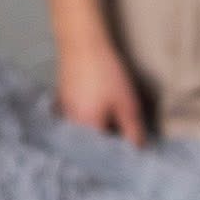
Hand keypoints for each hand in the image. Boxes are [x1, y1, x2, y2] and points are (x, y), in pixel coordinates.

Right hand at [48, 0, 146, 145]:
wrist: (82, 42)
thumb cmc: (106, 74)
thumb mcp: (126, 104)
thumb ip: (132, 131)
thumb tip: (138, 151)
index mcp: (85, 131)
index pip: (103, 156)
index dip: (118, 157)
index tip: (131, 154)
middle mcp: (69, 126)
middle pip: (90, 146)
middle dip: (106, 148)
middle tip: (123, 142)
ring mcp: (63, 113)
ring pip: (82, 133)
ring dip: (96, 134)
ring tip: (113, 128)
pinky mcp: (61, 101)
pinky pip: (76, 120)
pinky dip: (87, 122)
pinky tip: (97, 113)